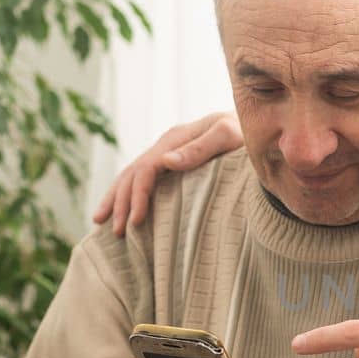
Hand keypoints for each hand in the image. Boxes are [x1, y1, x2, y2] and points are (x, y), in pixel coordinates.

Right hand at [92, 112, 246, 234]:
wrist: (257, 125)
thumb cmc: (247, 132)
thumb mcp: (229, 135)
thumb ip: (200, 148)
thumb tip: (164, 161)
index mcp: (175, 139)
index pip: (145, 169)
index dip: (137, 196)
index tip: (136, 222)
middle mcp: (167, 145)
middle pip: (131, 173)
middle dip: (120, 203)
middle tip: (115, 232)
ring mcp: (168, 152)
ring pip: (130, 175)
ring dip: (116, 199)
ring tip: (101, 222)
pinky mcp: (174, 161)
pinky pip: (143, 178)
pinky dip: (127, 194)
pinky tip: (123, 209)